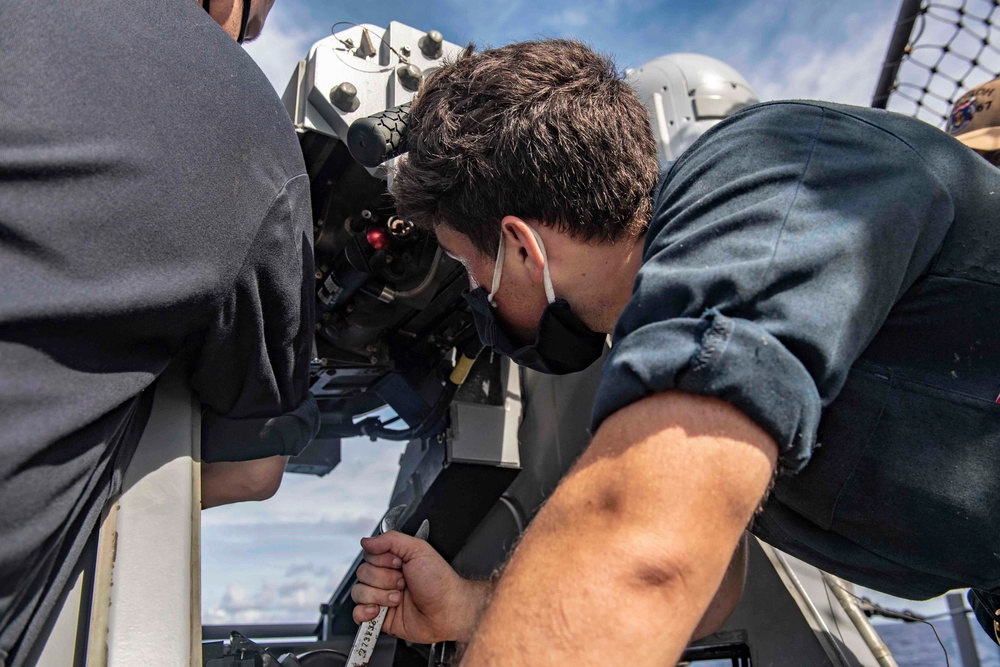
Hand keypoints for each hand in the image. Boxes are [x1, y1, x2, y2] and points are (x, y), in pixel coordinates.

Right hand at [352, 531, 490, 643]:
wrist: (448, 611)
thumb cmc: (440, 582)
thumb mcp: (418, 549)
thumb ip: (391, 540)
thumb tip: (367, 541)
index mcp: (395, 560)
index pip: (369, 555)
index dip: (382, 561)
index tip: (399, 564)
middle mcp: (387, 578)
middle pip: (363, 573)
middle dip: (384, 579)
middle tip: (403, 582)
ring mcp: (383, 598)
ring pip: (359, 592)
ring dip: (380, 595)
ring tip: (398, 598)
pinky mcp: (380, 618)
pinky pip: (357, 614)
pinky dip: (365, 612)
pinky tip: (381, 610)